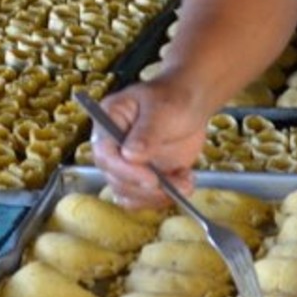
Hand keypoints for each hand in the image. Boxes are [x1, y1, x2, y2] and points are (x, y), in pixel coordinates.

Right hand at [91, 77, 211, 209]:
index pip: (105, 152)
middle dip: (144, 188)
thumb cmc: (174, 97)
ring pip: (128, 194)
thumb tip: (130, 156)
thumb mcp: (162, 108)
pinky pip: (144, 199)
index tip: (151, 178)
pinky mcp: (142, 177)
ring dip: (157, 196)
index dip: (124, 170)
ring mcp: (126, 164)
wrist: (191, 104)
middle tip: (174, 185)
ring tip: (185, 182)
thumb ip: (147, 131)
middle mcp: (112, 146)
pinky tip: (184, 181)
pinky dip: (164, 198)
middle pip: (114, 178)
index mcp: (108, 121)